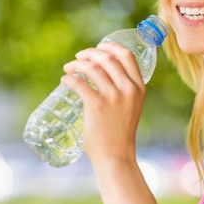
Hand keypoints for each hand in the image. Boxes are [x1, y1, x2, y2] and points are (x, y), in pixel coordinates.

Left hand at [61, 42, 145, 164]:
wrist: (116, 156)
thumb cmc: (120, 133)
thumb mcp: (131, 107)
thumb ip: (124, 91)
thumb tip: (104, 74)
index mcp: (138, 87)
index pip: (126, 56)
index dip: (110, 47)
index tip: (99, 47)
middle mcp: (128, 88)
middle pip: (106, 58)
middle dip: (89, 53)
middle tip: (78, 58)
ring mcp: (113, 96)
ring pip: (91, 67)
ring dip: (76, 64)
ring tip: (69, 69)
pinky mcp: (96, 105)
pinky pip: (79, 82)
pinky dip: (69, 78)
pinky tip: (65, 81)